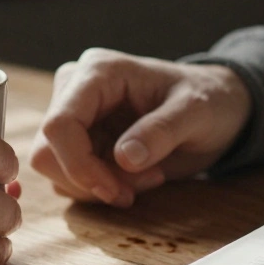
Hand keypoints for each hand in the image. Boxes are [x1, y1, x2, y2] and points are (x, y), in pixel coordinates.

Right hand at [31, 48, 251, 207]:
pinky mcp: (78, 141)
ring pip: (54, 170)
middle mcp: (75, 90)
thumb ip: (162, 131)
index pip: (59, 125)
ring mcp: (74, 116)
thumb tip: (125, 158)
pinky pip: (68, 178)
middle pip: (47, 151)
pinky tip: (135, 178)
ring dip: (98, 187)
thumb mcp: (197, 113)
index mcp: (98, 72)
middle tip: (138, 187)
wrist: (217, 107)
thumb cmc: (209, 100)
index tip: (116, 192)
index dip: (79, 166)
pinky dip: (100, 189)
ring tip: (147, 178)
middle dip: (91, 181)